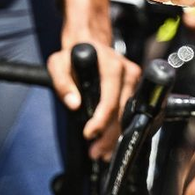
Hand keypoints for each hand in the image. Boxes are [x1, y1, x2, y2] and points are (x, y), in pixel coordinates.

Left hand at [47, 42, 140, 159]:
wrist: (89, 42)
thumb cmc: (72, 55)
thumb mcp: (58, 63)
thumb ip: (62, 82)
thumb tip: (74, 103)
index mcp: (112, 66)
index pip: (110, 99)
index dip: (101, 120)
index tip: (88, 134)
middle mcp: (128, 72)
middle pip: (122, 112)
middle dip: (109, 136)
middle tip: (95, 153)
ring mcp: (135, 79)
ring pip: (130, 115)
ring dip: (116, 136)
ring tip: (102, 152)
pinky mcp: (136, 87)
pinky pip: (132, 111)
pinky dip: (122, 129)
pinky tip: (112, 141)